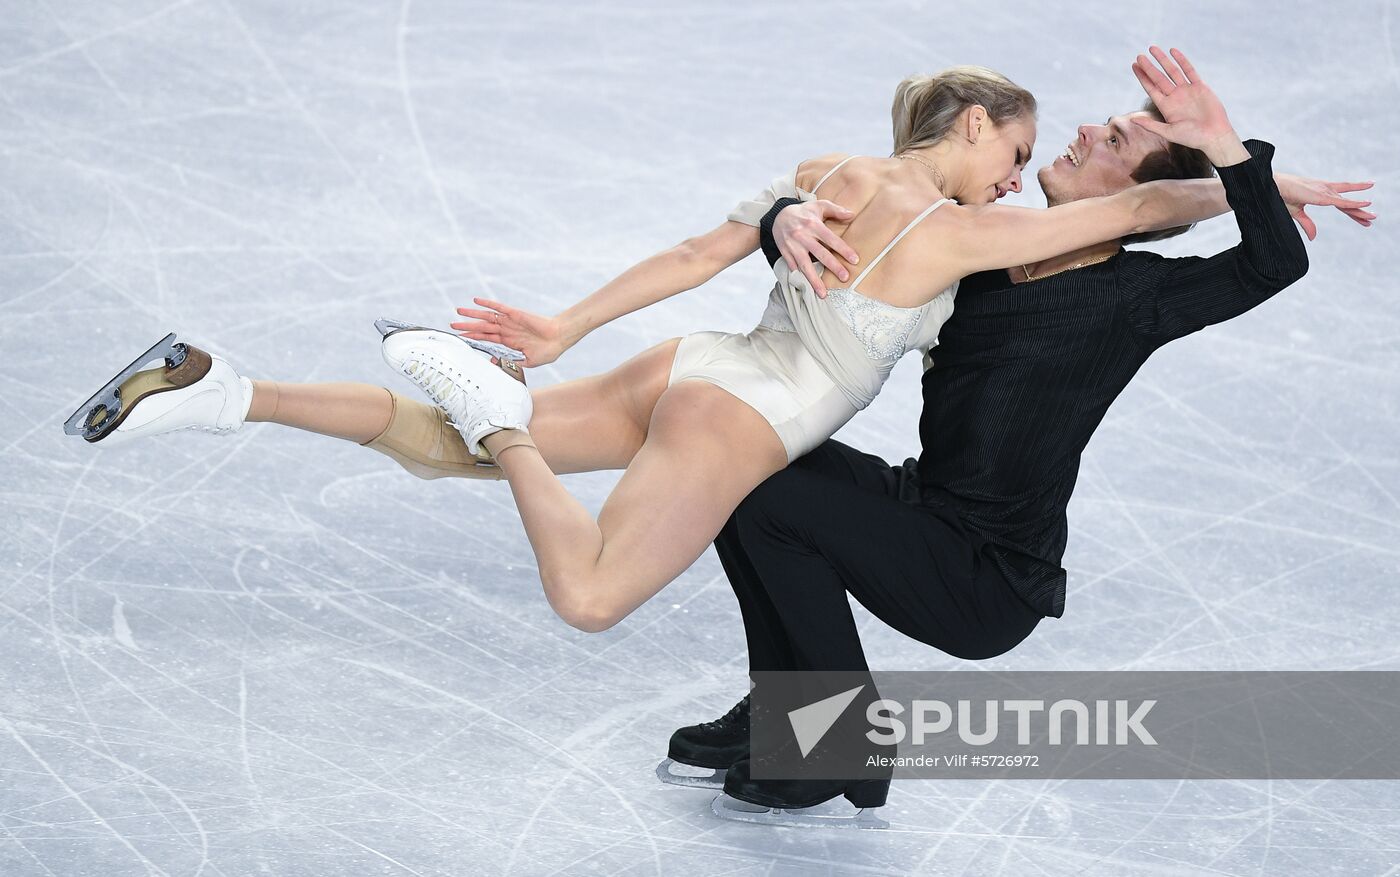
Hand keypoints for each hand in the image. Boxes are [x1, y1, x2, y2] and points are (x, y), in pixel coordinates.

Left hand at [449, 297, 564, 366]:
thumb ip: (511, 362)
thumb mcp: (527, 362)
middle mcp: (506, 330)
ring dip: (472, 314)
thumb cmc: (547, 351)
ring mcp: (510, 321)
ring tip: (458, 311)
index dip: (473, 338)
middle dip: (466, 326)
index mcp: (508, 341)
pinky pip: (498, 307)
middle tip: (452, 325)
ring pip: (486, 317)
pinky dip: (487, 303)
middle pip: (482, 327)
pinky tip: (476, 300)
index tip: (460, 338)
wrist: (560, 338)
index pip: (486, 338)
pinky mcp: (515, 314)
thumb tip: (494, 362)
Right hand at [773, 199, 859, 297]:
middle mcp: (803, 236)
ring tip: (823, 294)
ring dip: (814, 280)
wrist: (778, 215)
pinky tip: (806, 289)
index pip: (831, 239)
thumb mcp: (819, 206)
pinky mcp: (784, 252)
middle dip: (833, 266)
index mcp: (813, 224)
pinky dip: (799, 277)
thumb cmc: (803, 212)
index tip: (854, 260)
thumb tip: (852, 214)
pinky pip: (792, 267)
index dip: (843, 250)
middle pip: (820, 253)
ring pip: (805, 265)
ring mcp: (792, 246)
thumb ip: (835, 210)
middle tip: (844, 278)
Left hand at [1130, 47, 1241, 162]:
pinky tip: (1173, 51)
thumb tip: (1132, 120)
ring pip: (1172, 71)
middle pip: (1159, 78)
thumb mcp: (1169, 132)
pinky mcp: (1200, 87)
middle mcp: (1175, 97)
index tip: (1134, 66)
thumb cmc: (1192, 138)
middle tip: (1139, 56)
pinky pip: (1189, 70)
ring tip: (1153, 49)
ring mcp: (1187, 90)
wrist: (1214, 136)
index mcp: (1166, 106)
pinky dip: (1182, 60)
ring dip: (1163, 60)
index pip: (1151, 88)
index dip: (1142, 77)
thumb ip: (1151, 125)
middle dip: (1149, 67)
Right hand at [1274, 174, 1375, 240]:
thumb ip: (1307, 224)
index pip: (1341, 204)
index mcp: (1320, 194)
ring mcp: (1325, 191)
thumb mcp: (1296, 213)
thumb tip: (1314, 237)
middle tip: (1372, 219)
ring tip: (1373, 217)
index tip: (1363, 219)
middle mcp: (1326, 190)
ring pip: (1347, 203)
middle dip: (1359, 212)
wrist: (1271, 187)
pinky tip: (1366, 204)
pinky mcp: (1322, 196)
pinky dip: (1354, 203)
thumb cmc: (1281, 196)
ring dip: (1360, 210)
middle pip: (1346, 203)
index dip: (1352, 210)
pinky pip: (1341, 201)